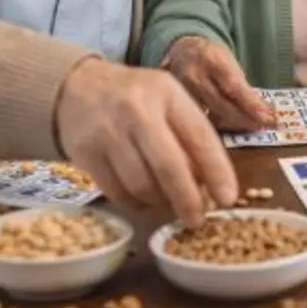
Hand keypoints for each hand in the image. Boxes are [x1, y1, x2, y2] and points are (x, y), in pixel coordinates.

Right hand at [55, 57, 237, 227]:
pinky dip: (135, 202)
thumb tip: (210, 185)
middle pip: (169, 166)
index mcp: (168, 94)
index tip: (228, 198)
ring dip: (160, 201)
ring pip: (142, 184)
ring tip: (168, 202)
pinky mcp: (85, 153)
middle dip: (188, 199)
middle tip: (198, 220)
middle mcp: (138, 111)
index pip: (199, 136)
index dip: (217, 171)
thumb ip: (190, 134)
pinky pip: (116, 191)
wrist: (77, 87)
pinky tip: (143, 198)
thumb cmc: (137, 97)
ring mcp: (108, 132)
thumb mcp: (168, 100)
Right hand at [163, 36, 273, 131]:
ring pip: (212, 117)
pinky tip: (235, 127)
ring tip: (255, 126)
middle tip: (268, 125)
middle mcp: (195, 76)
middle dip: (248, 119)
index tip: (271, 117)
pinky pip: (202, 120)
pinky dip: (221, 126)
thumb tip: (263, 111)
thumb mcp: (228, 60)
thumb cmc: (212, 56)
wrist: (182, 50)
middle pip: (223, 106)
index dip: (252, 105)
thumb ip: (241, 84)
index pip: (234, 87)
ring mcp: (183, 92)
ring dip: (237, 125)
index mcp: (212, 59)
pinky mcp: (177, 105)